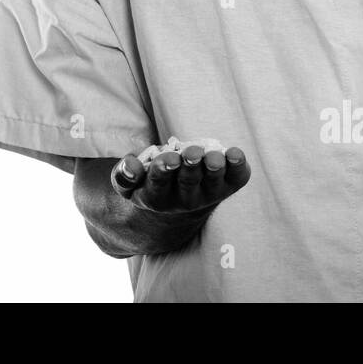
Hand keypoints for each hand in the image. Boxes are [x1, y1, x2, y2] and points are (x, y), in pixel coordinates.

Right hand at [109, 145, 250, 213]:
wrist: (175, 210)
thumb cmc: (148, 185)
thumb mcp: (129, 185)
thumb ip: (124, 175)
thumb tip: (131, 166)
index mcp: (156, 197)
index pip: (159, 184)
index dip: (164, 171)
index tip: (169, 159)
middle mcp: (184, 200)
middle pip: (188, 182)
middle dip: (191, 166)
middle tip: (193, 152)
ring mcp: (208, 195)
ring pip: (213, 182)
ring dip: (215, 168)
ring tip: (214, 157)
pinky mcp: (227, 187)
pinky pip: (236, 179)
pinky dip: (238, 167)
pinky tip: (236, 154)